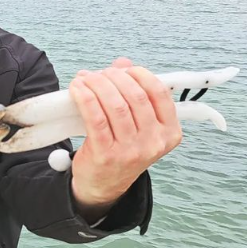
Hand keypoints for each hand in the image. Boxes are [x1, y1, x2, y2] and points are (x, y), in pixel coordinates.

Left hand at [69, 58, 181, 213]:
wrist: (103, 184)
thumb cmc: (121, 148)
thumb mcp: (136, 124)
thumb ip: (133, 93)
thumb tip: (123, 63)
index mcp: (169, 132)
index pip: (160, 94)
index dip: (140, 75)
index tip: (122, 69)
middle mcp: (154, 142)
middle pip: (135, 96)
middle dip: (113, 78)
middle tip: (98, 74)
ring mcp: (131, 150)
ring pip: (115, 105)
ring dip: (97, 85)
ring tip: (84, 79)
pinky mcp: (106, 154)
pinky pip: (95, 118)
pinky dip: (85, 98)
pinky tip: (77, 89)